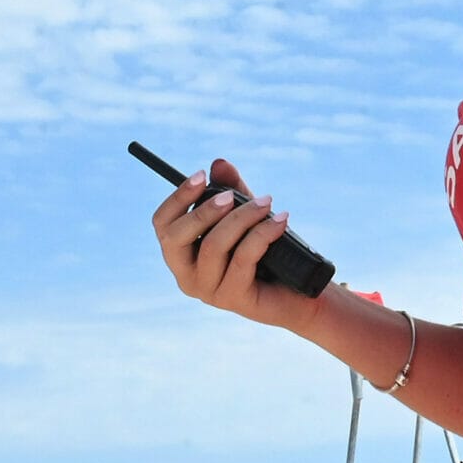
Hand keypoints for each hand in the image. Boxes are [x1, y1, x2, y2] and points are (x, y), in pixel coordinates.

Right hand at [150, 158, 318, 332]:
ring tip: (267, 203)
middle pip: (176, 238)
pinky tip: (281, 221)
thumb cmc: (268, 253)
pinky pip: (243, 258)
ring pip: (214, 246)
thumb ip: (231, 191)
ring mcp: (208, 291)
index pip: (162, 225)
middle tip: (231, 196)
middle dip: (203, 211)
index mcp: (182, 256)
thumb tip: (219, 163)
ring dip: (243, 218)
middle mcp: (187, 276)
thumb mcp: (247, 217)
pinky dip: (263, 234)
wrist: (300, 293)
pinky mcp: (233, 299)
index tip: (200, 175)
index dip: (177, 198)